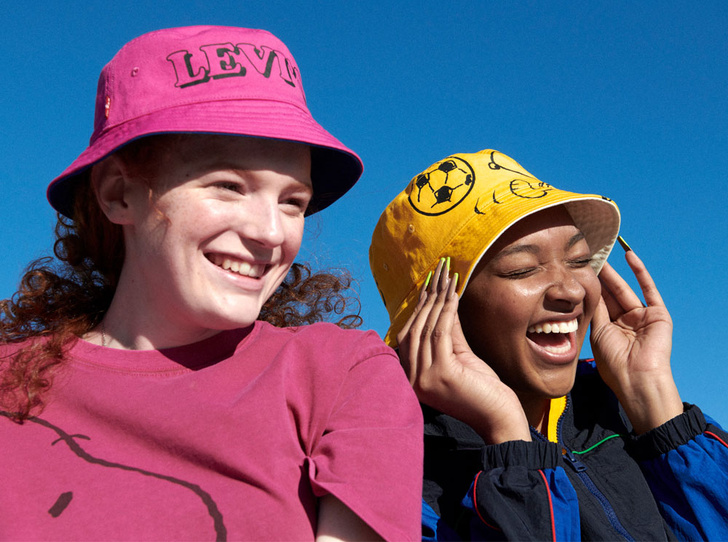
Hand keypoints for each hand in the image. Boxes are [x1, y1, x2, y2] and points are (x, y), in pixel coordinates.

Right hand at [397, 258, 530, 442]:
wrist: (500, 419)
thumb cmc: (482, 390)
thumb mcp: (460, 356)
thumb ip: (448, 332)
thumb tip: (443, 300)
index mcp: (410, 377)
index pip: (409, 334)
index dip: (420, 305)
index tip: (430, 281)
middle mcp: (411, 379)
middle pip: (414, 327)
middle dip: (427, 295)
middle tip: (439, 270)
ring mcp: (423, 378)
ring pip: (426, 327)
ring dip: (437, 298)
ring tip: (447, 276)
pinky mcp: (441, 374)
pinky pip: (441, 333)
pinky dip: (447, 310)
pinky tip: (453, 294)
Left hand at [590, 249, 682, 433]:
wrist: (637, 379)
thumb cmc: (613, 364)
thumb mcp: (597, 333)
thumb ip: (594, 310)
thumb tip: (583, 288)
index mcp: (609, 329)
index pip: (597, 302)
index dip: (589, 286)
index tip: (576, 269)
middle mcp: (625, 321)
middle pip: (610, 293)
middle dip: (599, 276)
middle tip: (587, 256)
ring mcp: (642, 317)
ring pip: (624, 289)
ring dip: (613, 272)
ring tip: (601, 253)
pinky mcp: (658, 314)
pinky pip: (648, 289)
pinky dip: (639, 271)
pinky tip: (629, 255)